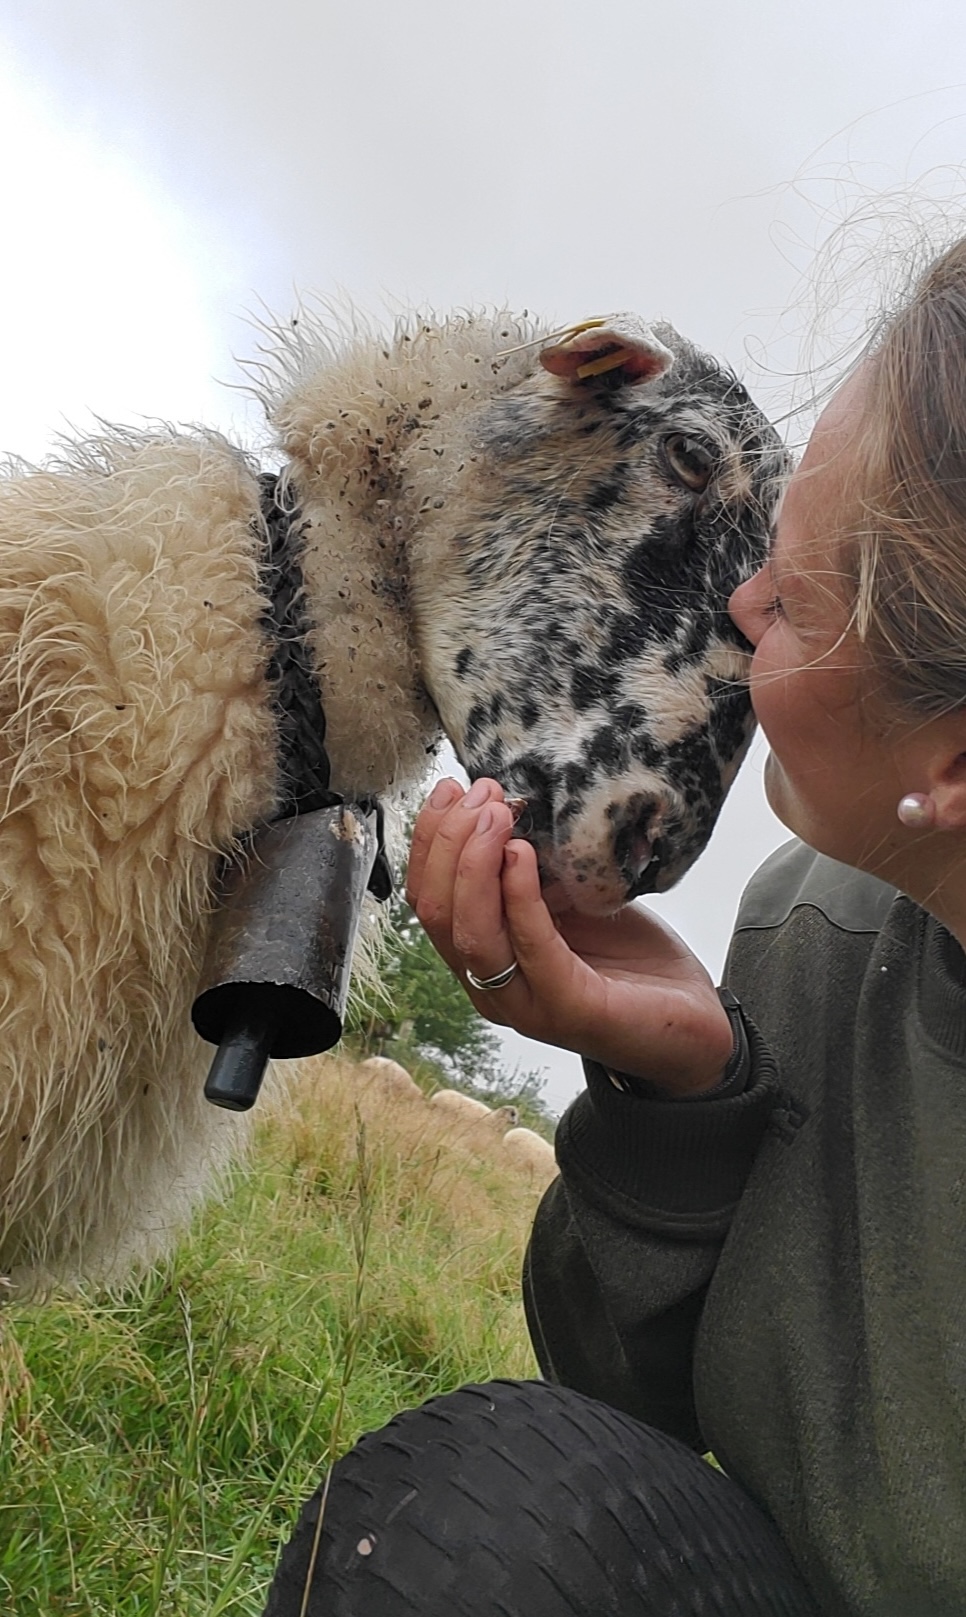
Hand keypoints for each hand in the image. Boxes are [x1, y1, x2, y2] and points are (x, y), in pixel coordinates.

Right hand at [406, 778, 734, 1095]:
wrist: (691, 1022)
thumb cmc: (629, 959)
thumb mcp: (571, 899)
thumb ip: (535, 871)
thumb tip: (507, 808)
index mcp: (483, 956)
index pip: (429, 898)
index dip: (429, 840)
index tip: (451, 789)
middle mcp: (490, 985)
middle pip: (438, 912)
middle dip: (449, 842)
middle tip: (482, 795)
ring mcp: (526, 1004)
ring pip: (471, 933)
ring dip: (475, 864)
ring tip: (498, 815)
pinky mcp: (570, 1010)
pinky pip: (532, 948)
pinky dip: (520, 897)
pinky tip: (524, 856)